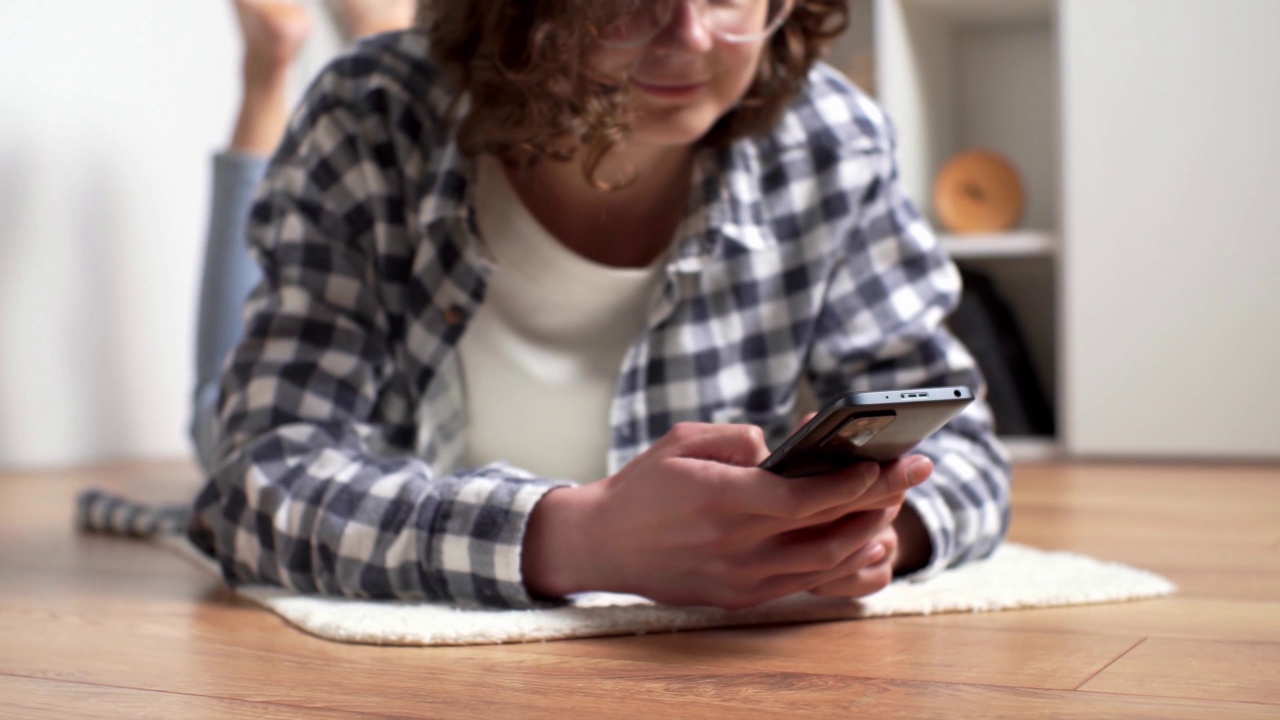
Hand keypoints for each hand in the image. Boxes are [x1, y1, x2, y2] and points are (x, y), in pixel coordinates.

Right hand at [522, 422, 931, 608]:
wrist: (601, 544)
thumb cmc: (642, 487)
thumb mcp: (683, 441)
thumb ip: (737, 438)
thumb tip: (783, 447)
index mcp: (723, 499)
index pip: (808, 497)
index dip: (857, 482)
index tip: (888, 464)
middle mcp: (737, 545)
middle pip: (830, 531)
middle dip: (881, 502)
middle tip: (914, 475)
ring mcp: (741, 578)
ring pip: (825, 564)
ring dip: (867, 535)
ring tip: (892, 507)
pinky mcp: (740, 597)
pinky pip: (804, 583)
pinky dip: (839, 563)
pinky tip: (860, 542)